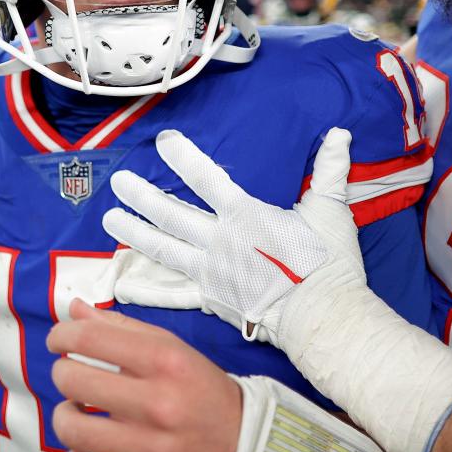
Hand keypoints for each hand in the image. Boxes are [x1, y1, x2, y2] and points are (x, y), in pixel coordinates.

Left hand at [47, 299, 240, 451]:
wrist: (243, 443)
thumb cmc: (200, 390)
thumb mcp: (170, 348)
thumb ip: (120, 328)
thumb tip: (74, 309)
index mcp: (165, 362)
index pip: (88, 338)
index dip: (61, 336)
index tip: (59, 340)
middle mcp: (158, 404)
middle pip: (73, 379)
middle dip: (63, 373)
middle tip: (72, 375)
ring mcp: (151, 449)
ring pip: (71, 429)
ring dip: (64, 416)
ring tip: (77, 412)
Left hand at [104, 127, 362, 347]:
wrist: (324, 317)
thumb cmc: (329, 264)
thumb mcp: (331, 210)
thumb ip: (330, 170)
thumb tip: (342, 133)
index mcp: (245, 215)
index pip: (206, 178)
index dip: (182, 157)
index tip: (161, 141)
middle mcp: (220, 240)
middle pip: (172, 213)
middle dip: (141, 195)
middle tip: (117, 181)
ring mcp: (211, 272)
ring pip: (164, 248)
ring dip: (135, 232)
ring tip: (109, 220)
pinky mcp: (211, 300)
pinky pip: (174, 294)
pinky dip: (148, 290)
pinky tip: (123, 284)